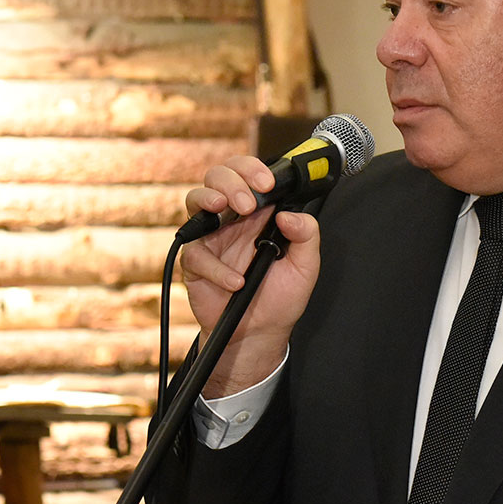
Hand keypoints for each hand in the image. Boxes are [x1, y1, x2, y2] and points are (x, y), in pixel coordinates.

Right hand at [179, 156, 322, 395]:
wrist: (260, 333)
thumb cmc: (281, 297)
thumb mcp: (306, 266)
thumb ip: (307, 235)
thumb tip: (289, 215)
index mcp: (258, 213)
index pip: (247, 173)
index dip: (252, 169)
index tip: (266, 184)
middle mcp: (231, 219)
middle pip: (217, 177)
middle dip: (231, 182)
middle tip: (247, 204)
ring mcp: (211, 239)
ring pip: (195, 200)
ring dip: (208, 199)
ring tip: (223, 210)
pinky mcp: (196, 263)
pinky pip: (196, 254)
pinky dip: (216, 268)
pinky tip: (236, 282)